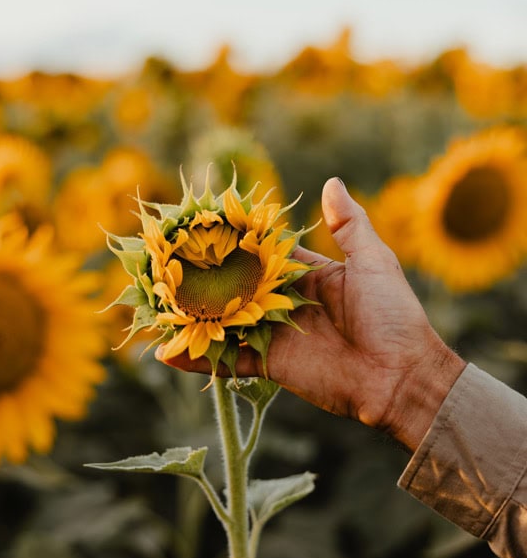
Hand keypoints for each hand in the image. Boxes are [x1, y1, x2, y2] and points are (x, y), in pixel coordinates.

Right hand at [158, 177, 465, 450]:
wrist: (400, 375)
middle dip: (207, 275)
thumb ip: (348, 225)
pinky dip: (200, 359)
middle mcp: (286, 303)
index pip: (265, 252)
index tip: (205, 223)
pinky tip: (167, 353)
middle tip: (168, 260)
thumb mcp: (373, 262)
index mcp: (309, 276)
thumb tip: (332, 182)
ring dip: (195, 316)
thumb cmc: (393, 314)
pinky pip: (229, 360)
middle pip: (238, 285)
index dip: (238, 239)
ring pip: (227, 322)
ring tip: (158, 302)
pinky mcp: (271, 365)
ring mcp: (276, 335)